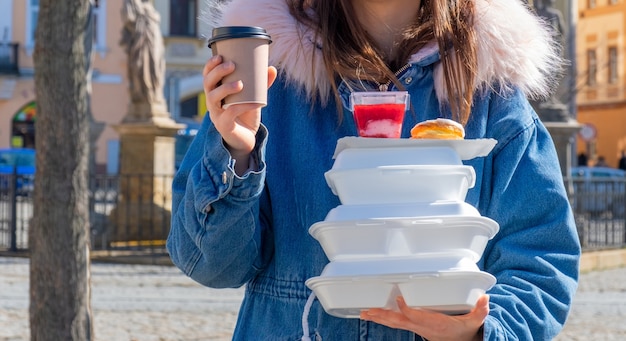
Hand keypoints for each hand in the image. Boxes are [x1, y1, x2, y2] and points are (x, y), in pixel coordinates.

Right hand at [203, 55, 277, 165]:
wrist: (246, 140)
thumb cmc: (245, 115)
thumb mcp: (253, 97)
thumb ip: (261, 84)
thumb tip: (272, 68)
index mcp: (216, 92)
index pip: (207, 76)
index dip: (210, 65)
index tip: (219, 55)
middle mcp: (212, 102)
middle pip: (207, 84)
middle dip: (217, 72)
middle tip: (231, 65)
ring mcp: (216, 114)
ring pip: (213, 98)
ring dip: (225, 88)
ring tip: (240, 84)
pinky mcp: (224, 126)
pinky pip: (229, 115)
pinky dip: (240, 107)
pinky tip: (251, 103)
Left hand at [360, 294, 488, 340]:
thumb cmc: (465, 329)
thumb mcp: (475, 321)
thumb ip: (480, 311)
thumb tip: (485, 298)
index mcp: (435, 324)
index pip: (417, 317)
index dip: (407, 309)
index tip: (399, 298)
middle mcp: (423, 327)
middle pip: (399, 322)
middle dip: (383, 316)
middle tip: (367, 311)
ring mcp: (417, 327)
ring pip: (394, 323)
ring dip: (379, 317)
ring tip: (363, 313)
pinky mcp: (414, 326)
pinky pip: (396, 322)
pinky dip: (384, 318)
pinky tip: (372, 314)